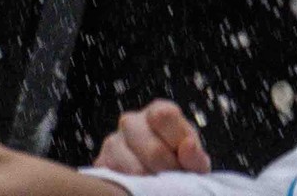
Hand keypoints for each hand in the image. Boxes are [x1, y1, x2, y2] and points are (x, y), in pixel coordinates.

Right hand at [94, 103, 209, 177]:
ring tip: (158, 180)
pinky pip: (118, 178)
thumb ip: (195, 154)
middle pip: (153, 150)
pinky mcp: (101, 163)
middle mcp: (131, 121)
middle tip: (173, 176)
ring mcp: (112, 142)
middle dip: (168, 169)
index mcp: (158, 110)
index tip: (184, 155)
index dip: (178, 141)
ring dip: (151, 180)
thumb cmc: (178, 161)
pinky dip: (132, 186)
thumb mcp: (194, 158)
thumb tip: (187, 146)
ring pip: (134, 169)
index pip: (164, 116)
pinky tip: (141, 183)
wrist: (157, 174)